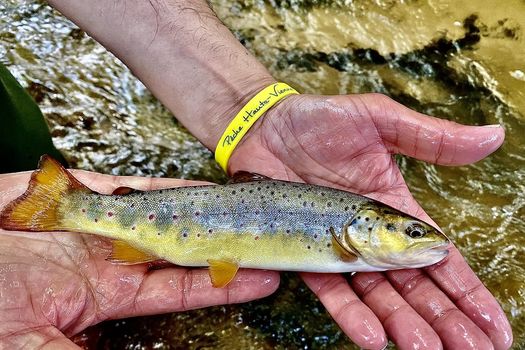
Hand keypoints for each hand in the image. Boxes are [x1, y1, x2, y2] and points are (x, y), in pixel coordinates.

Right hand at [0, 171, 278, 348]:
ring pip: (158, 214)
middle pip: (174, 248)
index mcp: (100, 295)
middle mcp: (105, 259)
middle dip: (215, 242)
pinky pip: (125, 188)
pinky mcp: (75, 194)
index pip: (173, 290)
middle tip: (260, 235)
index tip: (259, 280)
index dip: (215, 285)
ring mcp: (93, 225)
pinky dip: (157, 187)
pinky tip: (193, 186)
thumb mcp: (31, 345)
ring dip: (196, 211)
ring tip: (239, 207)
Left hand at [230, 93, 512, 348]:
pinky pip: (331, 288)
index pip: (438, 257)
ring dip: (403, 324)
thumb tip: (494, 136)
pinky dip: (351, 313)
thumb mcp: (379, 120)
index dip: (466, 291)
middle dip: (444, 319)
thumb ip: (431, 138)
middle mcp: (371, 235)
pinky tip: (372, 336)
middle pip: (414, 286)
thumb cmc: (320, 119)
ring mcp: (339, 247)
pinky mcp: (306, 253)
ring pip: (377, 295)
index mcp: (394, 209)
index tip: (493, 327)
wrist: (263, 127)